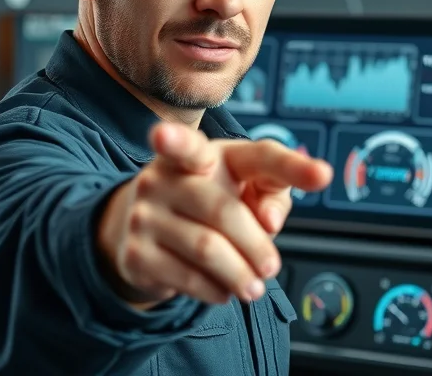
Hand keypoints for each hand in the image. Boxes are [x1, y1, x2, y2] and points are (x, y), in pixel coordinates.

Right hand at [97, 122, 331, 307]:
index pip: (197, 145)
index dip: (198, 143)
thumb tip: (269, 220)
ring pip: (206, 250)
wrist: (145, 230)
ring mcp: (144, 216)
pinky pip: (188, 278)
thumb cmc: (213, 197)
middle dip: (255, 244)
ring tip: (254, 287)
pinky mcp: (136, 254)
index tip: (294, 162)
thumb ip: (272, 188)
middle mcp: (162, 179)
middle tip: (271, 267)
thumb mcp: (246, 182)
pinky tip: (224, 289)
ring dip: (239, 275)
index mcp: (196, 153)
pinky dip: (215, 289)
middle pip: (221, 211)